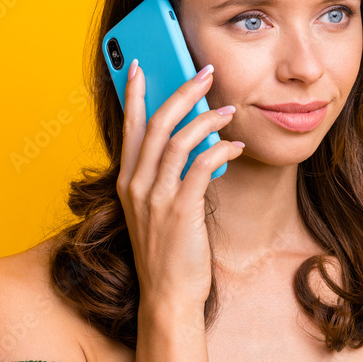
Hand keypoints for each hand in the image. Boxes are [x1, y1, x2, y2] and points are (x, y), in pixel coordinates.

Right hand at [117, 60, 244, 309]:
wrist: (168, 296)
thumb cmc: (167, 253)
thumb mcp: (155, 209)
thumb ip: (164, 176)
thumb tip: (189, 141)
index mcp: (127, 181)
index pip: (128, 127)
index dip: (133, 93)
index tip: (139, 65)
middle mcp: (136, 185)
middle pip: (155, 123)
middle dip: (181, 91)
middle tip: (206, 72)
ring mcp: (155, 198)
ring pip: (177, 140)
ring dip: (207, 119)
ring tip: (229, 109)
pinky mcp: (179, 211)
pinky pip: (200, 167)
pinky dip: (219, 150)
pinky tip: (235, 146)